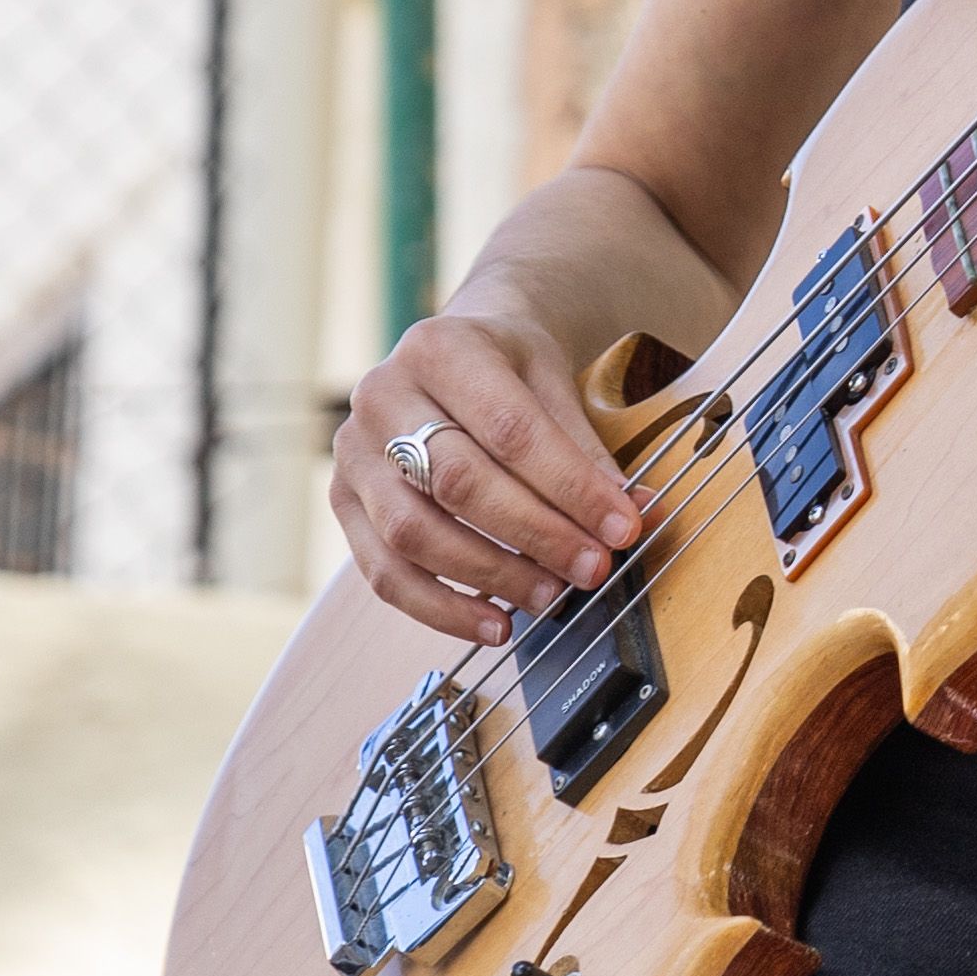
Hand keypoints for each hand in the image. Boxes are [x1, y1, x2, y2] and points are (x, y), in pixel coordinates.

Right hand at [333, 306, 646, 643]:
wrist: (455, 355)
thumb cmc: (509, 370)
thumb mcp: (554, 383)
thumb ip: (586, 450)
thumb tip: (632, 515)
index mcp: (441, 350)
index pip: (511, 430)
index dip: (570, 486)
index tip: (622, 527)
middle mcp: (383, 396)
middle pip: (458, 482)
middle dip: (535, 535)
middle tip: (590, 569)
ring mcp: (353, 453)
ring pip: (413, 534)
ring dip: (489, 577)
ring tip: (550, 597)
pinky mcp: (344, 503)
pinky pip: (384, 572)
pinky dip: (440, 608)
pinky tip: (492, 625)